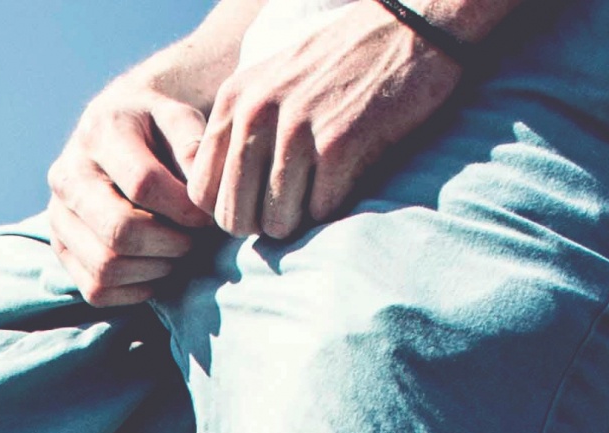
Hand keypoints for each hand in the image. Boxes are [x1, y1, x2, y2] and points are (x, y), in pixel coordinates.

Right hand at [47, 85, 213, 308]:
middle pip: (120, 232)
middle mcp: (67, 174)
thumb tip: (202, 191)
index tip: (207, 215)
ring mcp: (58, 216)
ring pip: (106, 268)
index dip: (184, 209)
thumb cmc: (157, 130)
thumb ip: (193, 144)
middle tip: (192, 239)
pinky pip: (97, 291)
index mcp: (99, 132)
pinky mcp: (60, 248)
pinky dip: (135, 291)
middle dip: (169, 244)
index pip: (144, 185)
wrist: (119, 134)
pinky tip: (155, 268)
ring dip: (154, 270)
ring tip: (175, 252)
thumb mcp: (178, 117)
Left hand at [187, 1, 460, 240]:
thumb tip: (225, 203)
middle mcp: (256, 113)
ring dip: (302, 221)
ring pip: (275, 224)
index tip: (260, 202)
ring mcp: (296, 129)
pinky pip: (320, 213)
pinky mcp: (338, 146)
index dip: (231, 210)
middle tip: (294, 205)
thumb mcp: (271, 83)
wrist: (406, 32)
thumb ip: (242, 131)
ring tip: (322, 189)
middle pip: (233, 218)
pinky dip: (336, 207)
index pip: (202, 192)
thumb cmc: (340, 67)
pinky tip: (350, 175)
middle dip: (263, 225)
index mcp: (234, 100)